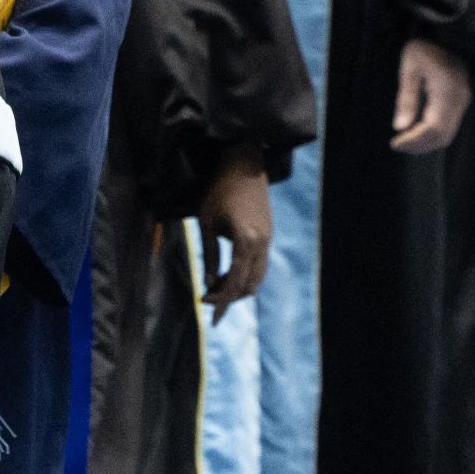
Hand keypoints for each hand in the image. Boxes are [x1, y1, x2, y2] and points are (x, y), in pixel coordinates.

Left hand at [197, 160, 271, 309]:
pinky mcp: (267, 234)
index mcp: (246, 240)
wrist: (243, 163)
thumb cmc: (219, 189)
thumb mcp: (207, 222)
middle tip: (207, 301)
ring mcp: (267, 239)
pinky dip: (245, 275)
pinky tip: (227, 275)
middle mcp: (261, 242)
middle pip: (249, 284)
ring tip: (215, 290)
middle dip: (229, 297)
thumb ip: (210, 255)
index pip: (235, 281)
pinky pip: (259, 265)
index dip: (221, 299)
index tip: (207, 310)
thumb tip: (209, 283)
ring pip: (257, 277)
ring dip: (238, 287)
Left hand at [390, 36, 468, 155]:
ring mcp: (463, 103)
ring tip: (404, 142)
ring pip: (447, 135)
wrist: (446, 36)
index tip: (395, 142)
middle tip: (397, 145)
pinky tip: (416, 133)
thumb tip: (399, 127)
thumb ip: (406, 97)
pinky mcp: (461, 103)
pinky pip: (449, 128)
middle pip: (442, 136)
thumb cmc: (424, 48)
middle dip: (419, 146)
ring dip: (426, 144)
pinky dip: (432, 136)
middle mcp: (460, 101)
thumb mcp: (410, 67)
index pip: (433, 127)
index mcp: (447, 90)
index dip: (414, 140)